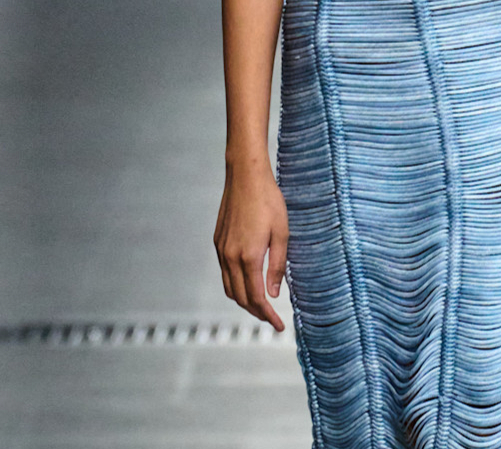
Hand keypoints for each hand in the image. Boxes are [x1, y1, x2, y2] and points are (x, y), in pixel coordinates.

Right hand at [213, 158, 288, 330]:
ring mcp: (221, 250)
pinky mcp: (218, 243)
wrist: (245, 176)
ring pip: (229, 288)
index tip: (279, 324)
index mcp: (249, 257)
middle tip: (272, 319)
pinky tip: (249, 283)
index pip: (257, 298)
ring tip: (261, 306)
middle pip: (241, 298)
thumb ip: (278, 266)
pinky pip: (224, 273)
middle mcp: (231, 257)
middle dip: (256, 312)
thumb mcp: (282, 233)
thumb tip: (274, 294)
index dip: (268, 315)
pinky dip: (236, 286)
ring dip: (244, 301)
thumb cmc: (269, 201)